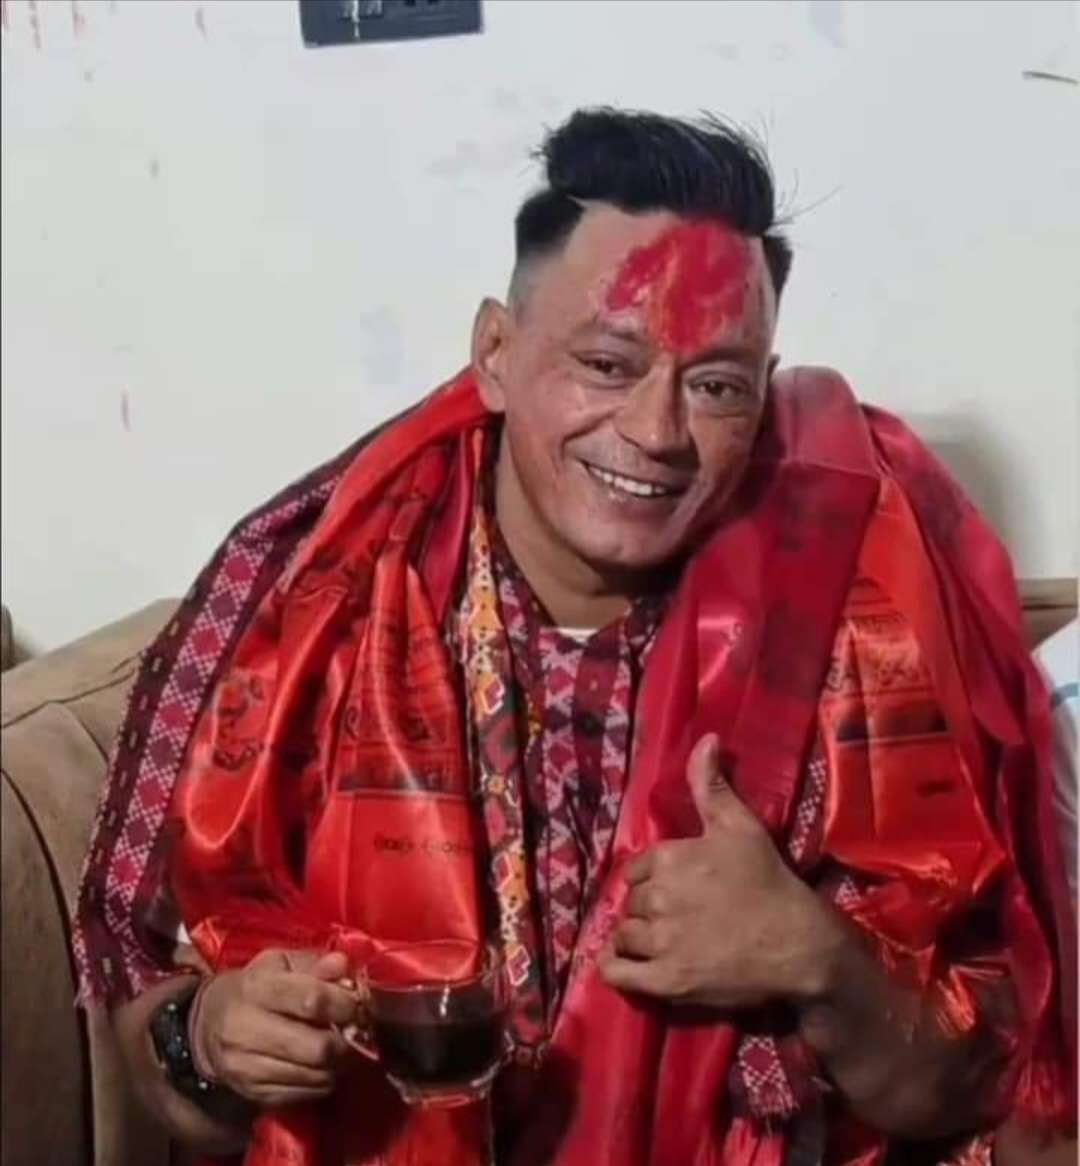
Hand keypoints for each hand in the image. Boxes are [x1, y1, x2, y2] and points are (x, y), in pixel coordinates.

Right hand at [191, 949, 359, 1108]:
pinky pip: (303, 1094)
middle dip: (345, 1041)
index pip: (312, 1001)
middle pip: (316, 1046)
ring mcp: (247, 1067)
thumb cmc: (255, 987)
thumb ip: (314, 962)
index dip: (344, 1005)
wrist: (207, 1025)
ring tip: (340, 1047)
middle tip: (353, 1031)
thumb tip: (343, 965)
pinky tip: (321, 1065)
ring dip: (338, 1064)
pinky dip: (322, 1081)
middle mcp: (247, 1030)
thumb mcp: (280, 963)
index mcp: (257, 989)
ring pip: (313, 1075)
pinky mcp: (252, 1093)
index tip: (357, 1005)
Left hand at [600, 734, 842, 1009]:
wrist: (798, 944)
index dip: (652, 879)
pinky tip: (625, 966)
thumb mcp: (740, 825)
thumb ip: (712, 784)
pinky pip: (618, 974)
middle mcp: (658, 897)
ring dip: (635, 938)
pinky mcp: (666, 981)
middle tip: (674, 917)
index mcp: (669, 858)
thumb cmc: (768, 881)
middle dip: (647, 908)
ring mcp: (661, 942)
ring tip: (660, 942)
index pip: (637, 869)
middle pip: (631, 903)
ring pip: (624, 935)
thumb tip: (706, 739)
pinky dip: (614, 969)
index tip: (673, 888)